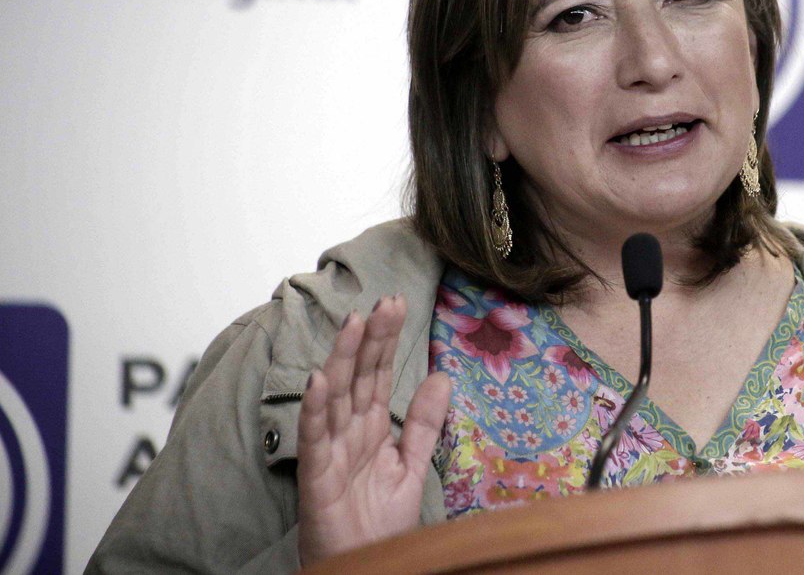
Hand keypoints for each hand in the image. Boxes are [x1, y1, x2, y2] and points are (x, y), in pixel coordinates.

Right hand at [297, 295, 451, 564]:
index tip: (397, 303)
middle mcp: (349, 432)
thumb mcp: (410, 465)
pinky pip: (314, 438)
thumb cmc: (379, 524)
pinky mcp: (316, 476)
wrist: (366, 566)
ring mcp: (331, 451)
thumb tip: (442, 376)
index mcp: (371, 427)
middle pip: (358, 376)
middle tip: (383, 301)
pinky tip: (319, 380)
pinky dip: (314, 409)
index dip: (386, 339)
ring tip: (352, 323)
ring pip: (334, 396)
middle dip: (369, 338)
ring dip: (342, 359)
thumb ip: (423, 423)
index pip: (378, 373)